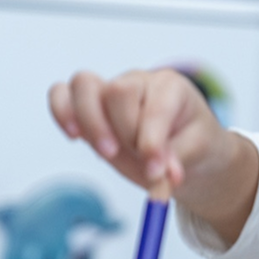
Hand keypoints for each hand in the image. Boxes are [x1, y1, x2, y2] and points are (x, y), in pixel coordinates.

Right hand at [48, 68, 258, 243]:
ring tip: (108, 152)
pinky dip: (62, 113)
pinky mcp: (88, 106)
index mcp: (171, 87)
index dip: (152, 140)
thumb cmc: (191, 143)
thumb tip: (162, 177)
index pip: (154, 105)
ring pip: (84, 85)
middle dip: (125, 132)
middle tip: (138, 158)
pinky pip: (61, 94)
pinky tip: (75, 137)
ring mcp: (109, 90)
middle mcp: (138, 82)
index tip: (156, 171)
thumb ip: (177, 161)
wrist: (184, 147)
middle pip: (117, 90)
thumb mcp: (196, 152)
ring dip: (91, 123)